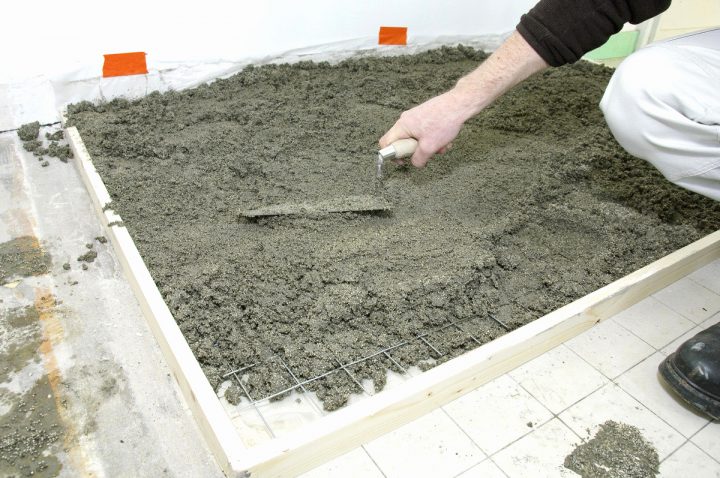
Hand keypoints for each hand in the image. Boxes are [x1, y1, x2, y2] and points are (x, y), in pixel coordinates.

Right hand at [378, 31, 547, 168]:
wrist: (471, 99)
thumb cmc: (450, 119)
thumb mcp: (431, 146)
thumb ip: (418, 158)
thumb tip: (415, 165)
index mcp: (405, 122)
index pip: (385, 143)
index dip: (391, 155)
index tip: (403, 162)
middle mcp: (411, 118)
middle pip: (404, 142)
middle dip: (416, 152)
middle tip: (428, 154)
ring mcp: (423, 116)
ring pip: (420, 140)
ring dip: (431, 148)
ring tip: (443, 146)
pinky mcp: (435, 116)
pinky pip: (431, 135)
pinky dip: (439, 140)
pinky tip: (450, 139)